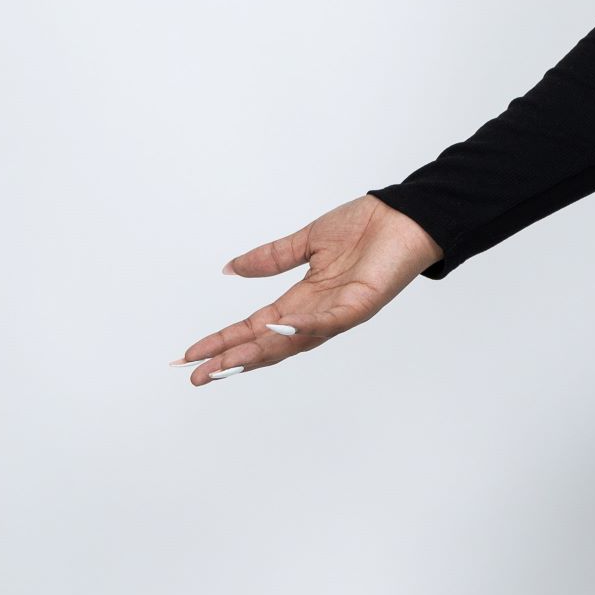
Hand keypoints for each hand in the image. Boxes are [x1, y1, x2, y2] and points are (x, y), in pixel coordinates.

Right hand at [173, 196, 442, 383]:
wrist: (404, 218)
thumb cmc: (364, 230)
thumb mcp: (306, 243)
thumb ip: (270, 259)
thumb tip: (230, 269)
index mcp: (303, 300)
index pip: (255, 327)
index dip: (224, 341)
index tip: (191, 355)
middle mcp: (318, 314)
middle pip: (267, 344)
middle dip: (232, 360)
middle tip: (197, 376)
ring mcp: (339, 313)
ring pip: (292, 341)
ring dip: (259, 352)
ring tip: (228, 363)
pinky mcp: (361, 304)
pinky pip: (329, 321)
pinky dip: (304, 327)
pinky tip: (278, 330)